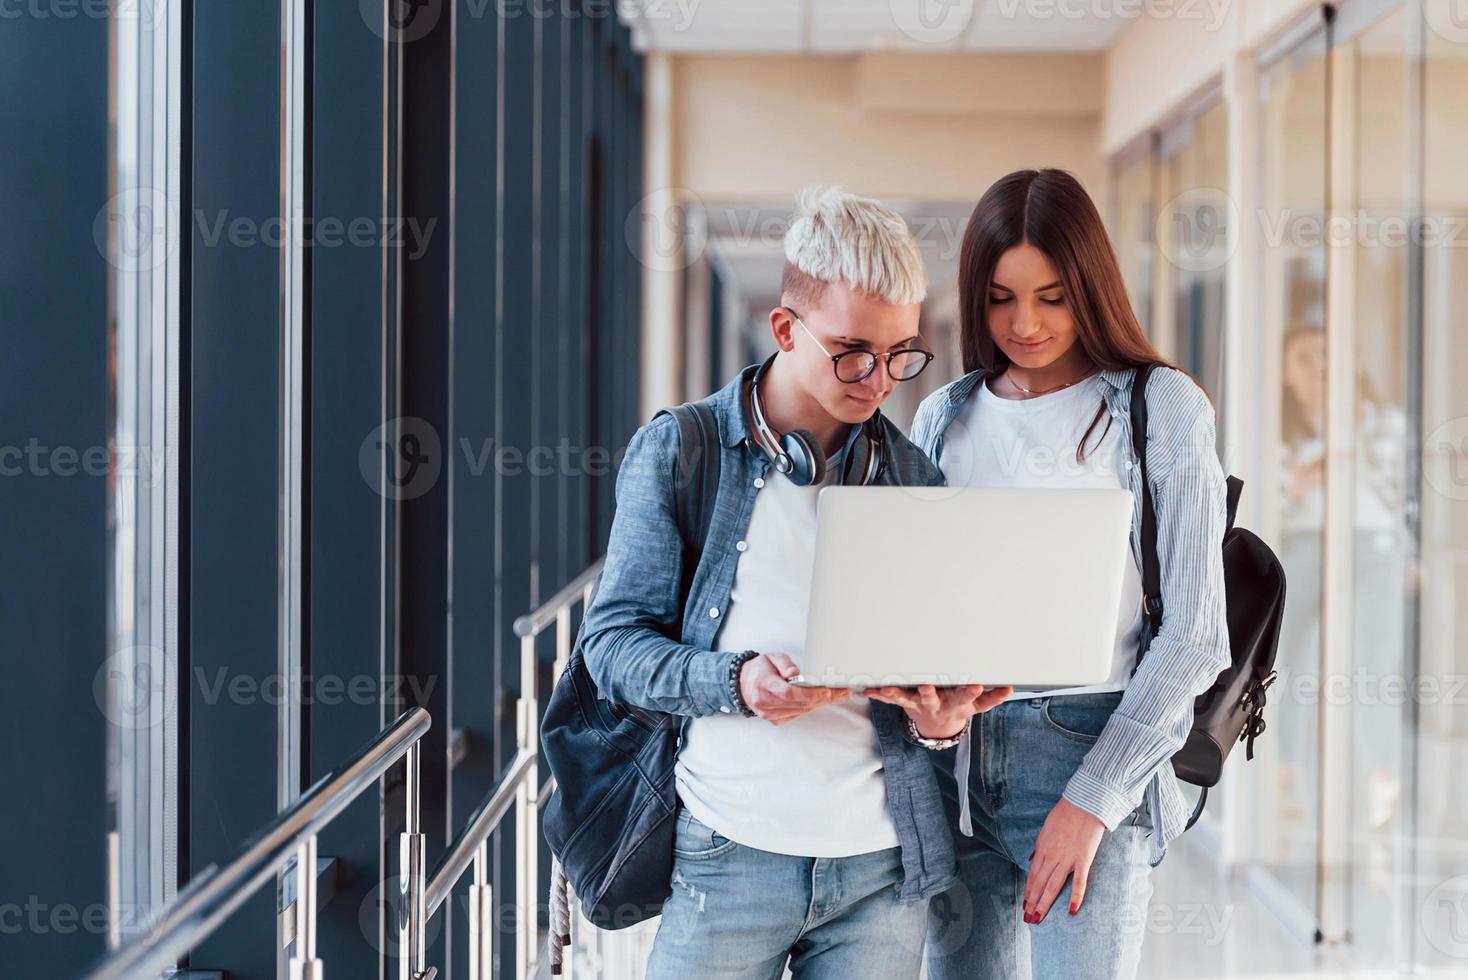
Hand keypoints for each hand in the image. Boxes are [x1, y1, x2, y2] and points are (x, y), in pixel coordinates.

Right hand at [739, 653, 850, 724]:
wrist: (744, 684)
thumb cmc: (760, 669)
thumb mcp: (772, 658)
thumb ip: (784, 663)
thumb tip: (794, 672)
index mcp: (763, 686)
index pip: (789, 693)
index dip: (810, 694)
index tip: (826, 691)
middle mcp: (765, 704)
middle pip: (800, 704)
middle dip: (823, 698)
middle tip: (842, 692)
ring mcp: (769, 714)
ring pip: (801, 711)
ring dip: (819, 703)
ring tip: (836, 695)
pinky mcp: (774, 720)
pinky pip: (797, 715)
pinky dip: (809, 707)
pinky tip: (819, 700)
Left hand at [865, 683, 1012, 737]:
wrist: (939, 727)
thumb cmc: (958, 705)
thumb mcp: (976, 706)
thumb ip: (992, 697)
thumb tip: (1010, 688)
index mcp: (957, 703)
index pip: (967, 698)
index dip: (972, 693)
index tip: (976, 685)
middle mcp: (937, 705)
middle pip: (933, 699)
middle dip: (929, 692)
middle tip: (926, 685)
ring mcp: (919, 705)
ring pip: (907, 699)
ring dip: (896, 693)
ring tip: (886, 687)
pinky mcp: (905, 704)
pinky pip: (891, 700)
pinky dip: (879, 695)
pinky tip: (867, 690)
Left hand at [1023, 798, 1105, 923]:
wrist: (1083, 803)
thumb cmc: (1064, 814)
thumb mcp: (1045, 829)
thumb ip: (1039, 846)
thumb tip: (1032, 859)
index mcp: (1042, 848)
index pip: (1032, 875)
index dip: (1028, 891)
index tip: (1024, 905)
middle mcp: (1052, 856)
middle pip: (1039, 883)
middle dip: (1032, 902)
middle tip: (1028, 919)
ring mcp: (1067, 858)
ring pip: (1053, 885)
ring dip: (1044, 903)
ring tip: (1038, 918)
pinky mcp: (1083, 859)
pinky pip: (1079, 881)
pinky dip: (1075, 896)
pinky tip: (1071, 910)